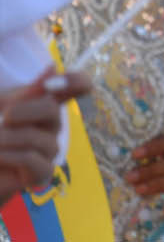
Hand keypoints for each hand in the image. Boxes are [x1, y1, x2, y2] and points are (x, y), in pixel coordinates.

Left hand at [0, 72, 90, 199]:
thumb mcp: (3, 106)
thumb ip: (26, 93)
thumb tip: (53, 67)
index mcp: (43, 103)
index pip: (77, 86)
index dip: (75, 80)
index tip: (51, 83)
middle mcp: (51, 125)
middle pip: (52, 109)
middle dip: (23, 111)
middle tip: (4, 118)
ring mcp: (49, 150)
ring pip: (36, 137)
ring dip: (7, 138)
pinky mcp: (42, 173)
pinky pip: (31, 158)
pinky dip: (9, 156)